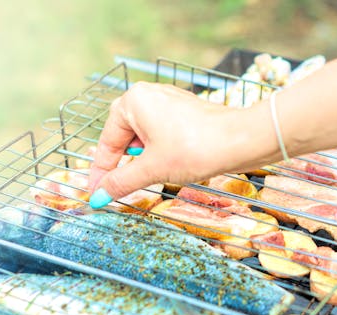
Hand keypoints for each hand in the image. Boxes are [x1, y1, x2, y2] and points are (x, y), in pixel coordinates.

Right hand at [88, 82, 269, 206]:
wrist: (241, 140)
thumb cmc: (195, 148)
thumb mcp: (151, 169)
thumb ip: (121, 182)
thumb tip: (99, 196)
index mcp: (133, 101)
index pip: (107, 142)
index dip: (101, 172)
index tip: (95, 193)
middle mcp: (148, 96)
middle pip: (123, 138)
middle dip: (120, 165)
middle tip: (115, 190)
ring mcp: (168, 102)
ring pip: (143, 138)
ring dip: (141, 161)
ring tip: (146, 179)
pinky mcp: (185, 113)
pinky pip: (160, 135)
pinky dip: (157, 153)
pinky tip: (166, 167)